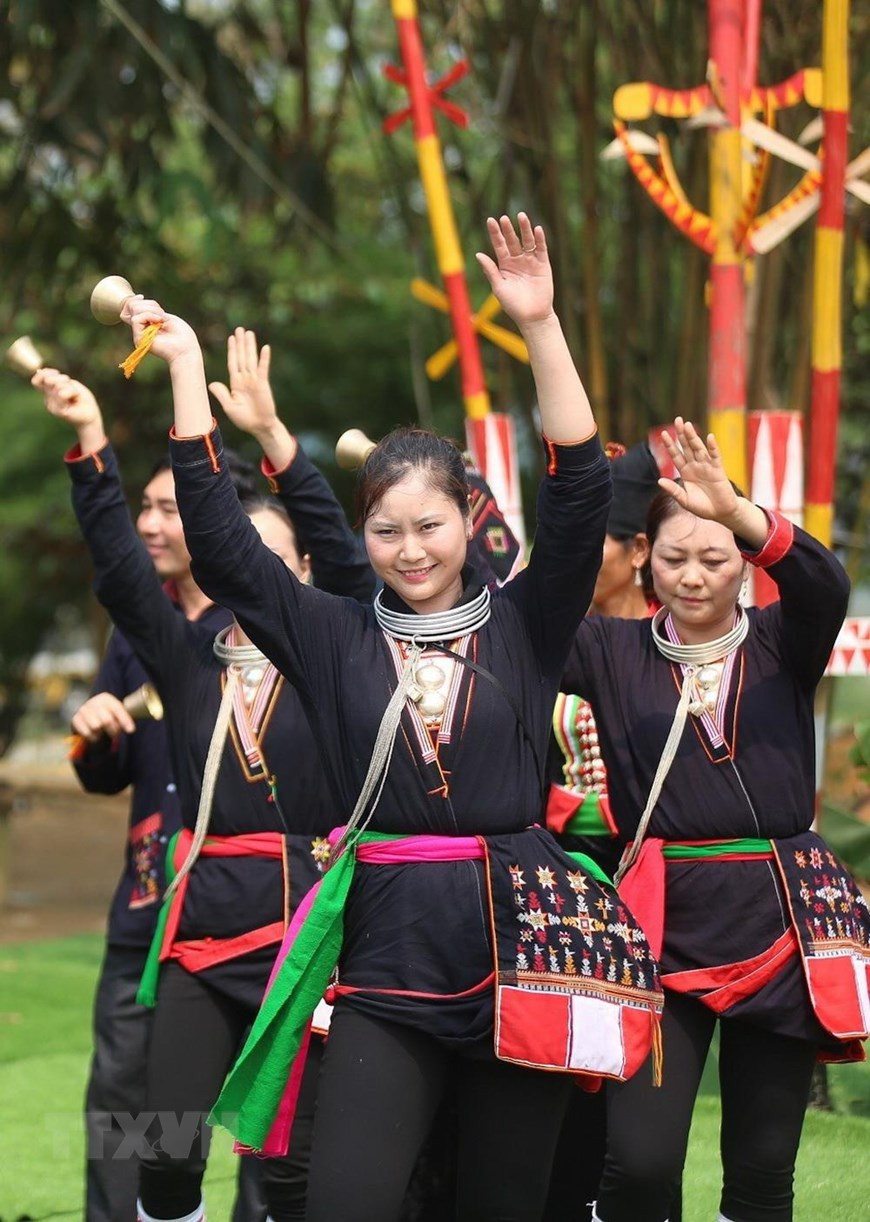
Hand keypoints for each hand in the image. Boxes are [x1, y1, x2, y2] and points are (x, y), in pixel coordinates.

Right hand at [32, 368, 101, 432]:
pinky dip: (72, 392)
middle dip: (62, 379)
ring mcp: (52, 406)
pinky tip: (76, 399)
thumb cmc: (82, 399)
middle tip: (72, 389)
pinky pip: (62, 394)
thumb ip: (57, 380)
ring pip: (57, 386)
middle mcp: (48, 400)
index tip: (56, 373)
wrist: (91, 415)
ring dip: (70, 386)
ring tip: (75, 395)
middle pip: (47, 380)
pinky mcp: (59, 411)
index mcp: (49, 393)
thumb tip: (44, 376)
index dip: (44, 374)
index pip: (36, 381)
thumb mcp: (70, 385)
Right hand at [71, 692, 135, 741]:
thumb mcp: (116, 712)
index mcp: (106, 698)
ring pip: (96, 727)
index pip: (117, 709)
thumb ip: (124, 717)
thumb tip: (130, 729)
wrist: (89, 713)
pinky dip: (93, 737)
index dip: (125, 720)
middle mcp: (93, 702)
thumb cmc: (107, 714)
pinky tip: (96, 735)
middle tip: (115, 734)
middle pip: (107, 720)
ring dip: (102, 733)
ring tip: (104, 732)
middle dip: (114, 730)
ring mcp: (83, 709)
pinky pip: (87, 733)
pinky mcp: (76, 719)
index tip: (131, 730)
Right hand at [120, 296, 201, 367]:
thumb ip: (150, 310)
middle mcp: (141, 329)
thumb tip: (138, 299)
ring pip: (134, 311)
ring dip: (151, 310)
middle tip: (163, 315)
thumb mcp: (166, 316)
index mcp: (147, 323)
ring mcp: (139, 334)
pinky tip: (160, 322)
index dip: (133, 300)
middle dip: (149, 304)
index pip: (130, 308)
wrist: (186, 349)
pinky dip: (149, 316)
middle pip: (132, 306)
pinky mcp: (139, 339)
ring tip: (163, 319)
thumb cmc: (181, 334)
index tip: (142, 297)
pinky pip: (136, 319)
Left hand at [208, 328, 278, 438]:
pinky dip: (264, 358)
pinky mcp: (263, 384)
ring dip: (250, 346)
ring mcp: (255, 380)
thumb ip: (221, 394)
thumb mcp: (229, 407)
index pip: (233, 362)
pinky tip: (265, 348)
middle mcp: (245, 379)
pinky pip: (263, 368)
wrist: (259, 427)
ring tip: (249, 333)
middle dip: (240, 343)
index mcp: (236, 383)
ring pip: (251, 359)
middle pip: (242, 357)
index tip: (231, 338)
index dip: (232, 350)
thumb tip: (212, 383)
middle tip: (240, 329)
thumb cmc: (244, 419)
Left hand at [475, 213, 553, 329]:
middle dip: (508, 229)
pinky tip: (537, 230)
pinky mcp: (543, 265)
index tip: (490, 220)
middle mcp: (518, 261)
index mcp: (505, 265)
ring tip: (521, 216)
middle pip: (512, 240)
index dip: (495, 233)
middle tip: (504, 218)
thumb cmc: (513, 305)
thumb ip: (490, 270)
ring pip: (527, 241)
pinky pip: (541, 249)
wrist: (532, 317)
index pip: (499, 245)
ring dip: (525, 229)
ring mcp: (531, 261)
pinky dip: (540, 240)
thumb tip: (478, 254)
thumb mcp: (498, 287)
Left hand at [658, 418, 739, 521]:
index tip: (663, 434)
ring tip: (687, 425)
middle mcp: (696, 466)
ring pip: (699, 448)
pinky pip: (715, 456)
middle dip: (682, 434)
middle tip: (678, 419)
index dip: (670, 445)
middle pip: (687, 447)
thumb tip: (659, 480)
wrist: (721, 513)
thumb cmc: (703, 507)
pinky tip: (709, 437)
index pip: (676, 455)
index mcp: (686, 472)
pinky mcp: (718, 470)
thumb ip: (673, 490)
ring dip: (693, 437)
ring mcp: (707, 466)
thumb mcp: (684, 500)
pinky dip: (713, 447)